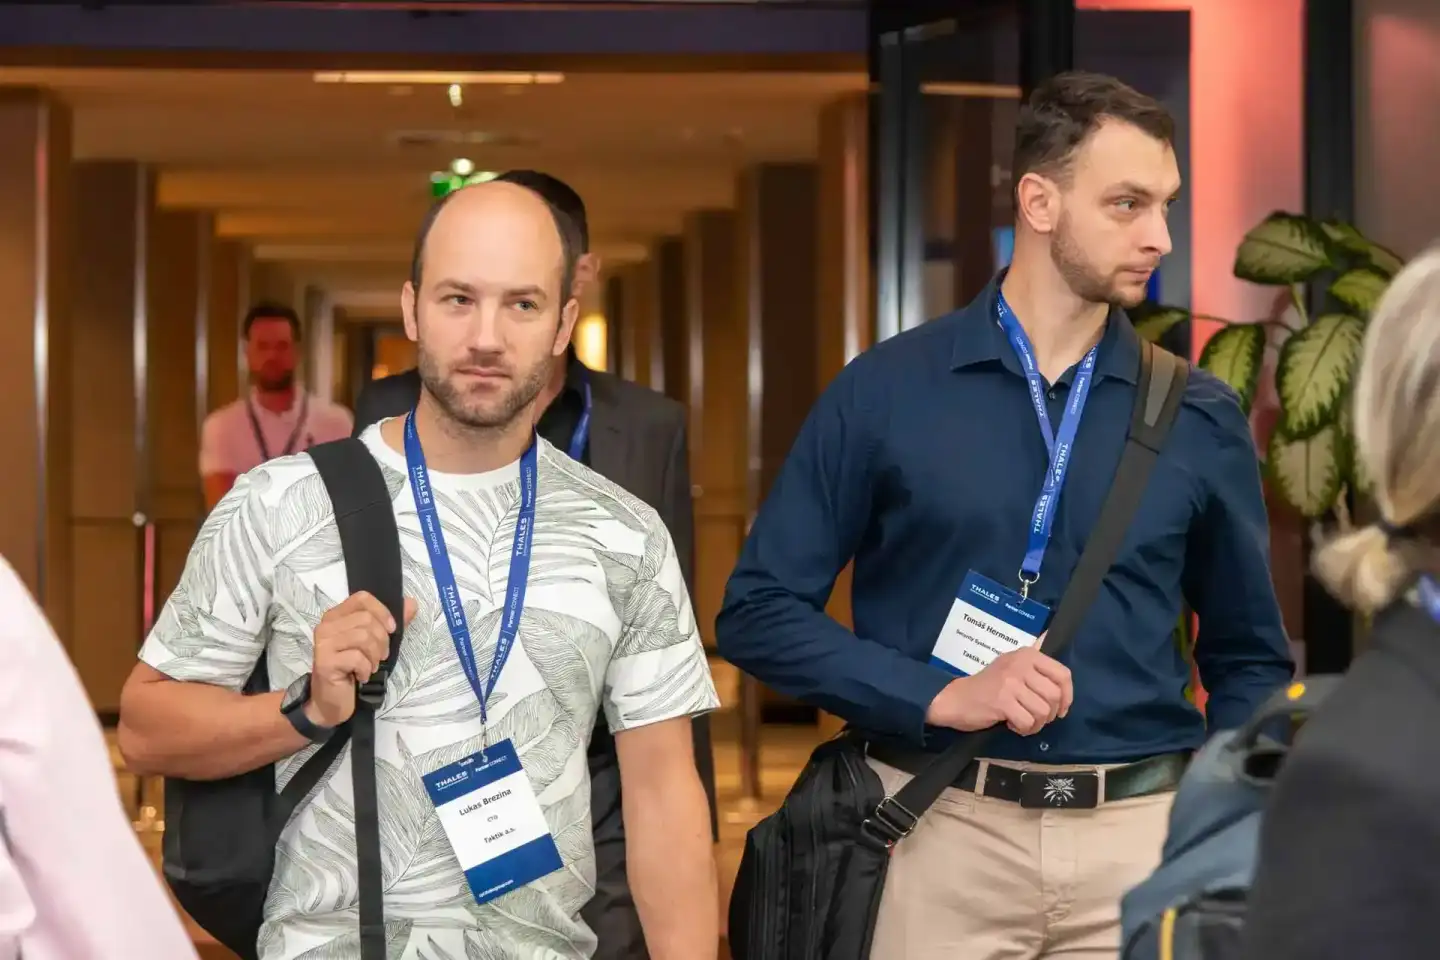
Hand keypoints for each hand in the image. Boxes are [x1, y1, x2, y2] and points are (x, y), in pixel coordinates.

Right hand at [306, 592, 417, 727]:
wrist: (332, 701)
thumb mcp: (376, 643)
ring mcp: (323, 643)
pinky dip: (366, 669)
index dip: (382, 612)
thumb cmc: (354, 669)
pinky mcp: (324, 661)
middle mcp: (327, 625)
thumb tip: (412, 602)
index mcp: (337, 616)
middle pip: (366, 619)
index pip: (362, 598)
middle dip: (382, 640)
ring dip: (374, 656)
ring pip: (363, 636)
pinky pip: (356, 657)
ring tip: (371, 666)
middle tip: (380, 656)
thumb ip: (391, 623)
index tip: (391, 630)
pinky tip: (361, 676)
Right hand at [925, 642, 1072, 735]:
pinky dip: (1023, 729)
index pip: (1063, 674)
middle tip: (1036, 718)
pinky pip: (1027, 722)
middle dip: (1050, 714)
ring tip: (1023, 721)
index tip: (1061, 709)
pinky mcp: (1002, 701)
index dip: (1067, 696)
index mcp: (1027, 655)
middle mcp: (1020, 664)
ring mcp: (1010, 682)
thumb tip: (1059, 663)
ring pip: (1043, 711)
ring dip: (1036, 724)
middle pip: (1054, 696)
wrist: (956, 698)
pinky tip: (1012, 724)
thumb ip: (1036, 669)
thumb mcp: (1013, 668)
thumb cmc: (988, 686)